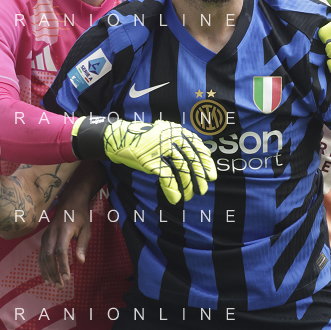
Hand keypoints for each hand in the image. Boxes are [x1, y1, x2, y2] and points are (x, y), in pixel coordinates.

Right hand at [39, 200, 91, 286]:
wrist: (69, 202)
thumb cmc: (80, 216)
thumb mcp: (86, 230)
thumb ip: (82, 246)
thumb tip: (80, 262)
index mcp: (64, 230)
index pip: (61, 251)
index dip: (63, 265)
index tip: (67, 277)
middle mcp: (52, 233)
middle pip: (49, 256)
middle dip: (53, 272)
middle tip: (60, 286)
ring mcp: (46, 235)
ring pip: (42, 256)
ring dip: (46, 271)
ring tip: (52, 284)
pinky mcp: (44, 238)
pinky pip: (41, 254)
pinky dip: (43, 266)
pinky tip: (47, 276)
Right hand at [74, 118, 215, 203]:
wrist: (118, 138)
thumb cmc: (142, 139)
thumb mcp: (163, 134)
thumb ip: (177, 143)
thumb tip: (194, 161)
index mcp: (176, 130)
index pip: (198, 147)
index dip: (206, 163)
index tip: (212, 176)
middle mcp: (171, 137)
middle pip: (191, 159)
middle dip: (199, 177)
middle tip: (203, 190)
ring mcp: (161, 148)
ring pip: (181, 170)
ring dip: (187, 186)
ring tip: (189, 196)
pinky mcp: (151, 160)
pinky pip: (166, 177)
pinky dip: (172, 190)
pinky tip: (176, 198)